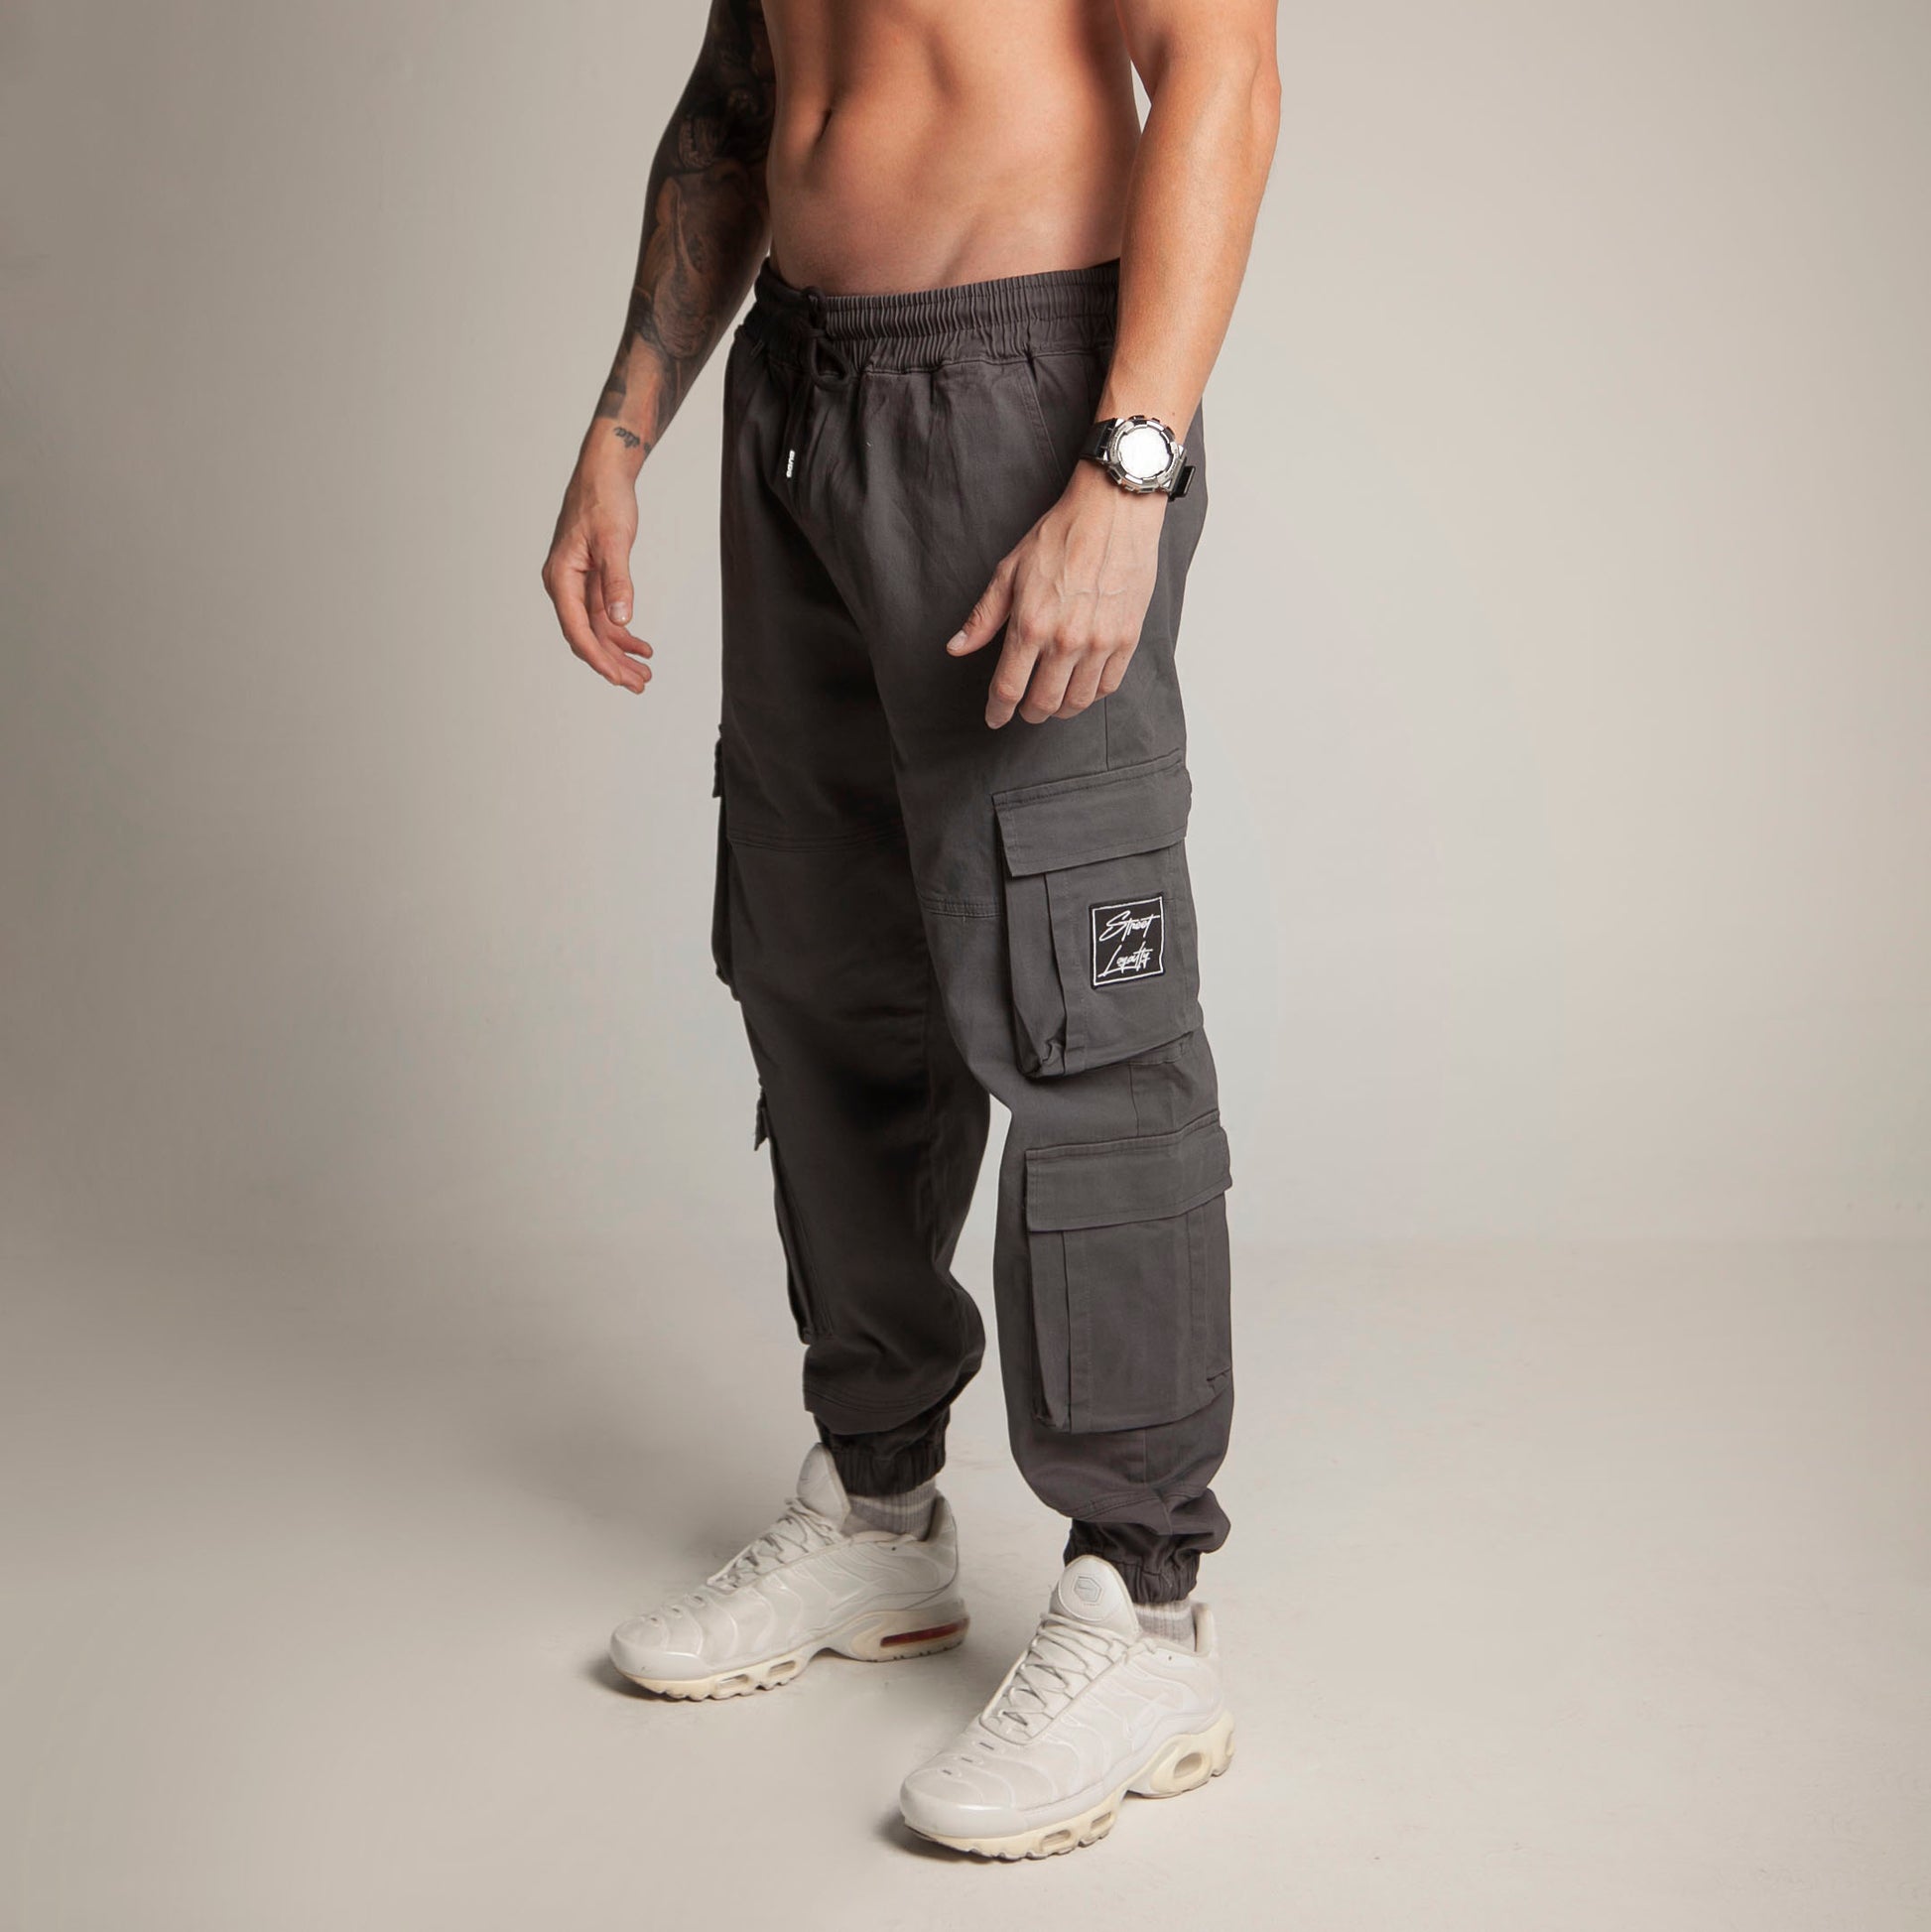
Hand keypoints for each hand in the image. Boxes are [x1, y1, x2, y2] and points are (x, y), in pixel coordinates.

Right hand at [541, 442, 653, 693]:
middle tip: (641, 685)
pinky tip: (642, 647)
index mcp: (562, 578)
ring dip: (620, 653)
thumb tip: (620, 619)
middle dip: (613, 663)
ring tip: (645, 674)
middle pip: (587, 636)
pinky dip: (623, 632)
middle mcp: (564, 585)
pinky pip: (604, 615)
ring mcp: (577, 584)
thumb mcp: (615, 542)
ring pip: (597, 630)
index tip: (619, 678)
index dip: (599, 658)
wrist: (604, 473)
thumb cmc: (605, 501)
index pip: (577, 630)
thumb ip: (617, 582)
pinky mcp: (591, 579)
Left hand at [946, 463, 1165, 727]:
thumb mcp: (1009, 571)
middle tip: (1024, 710)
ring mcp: (1100, 642)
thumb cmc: (1060, 536)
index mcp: (1031, 625)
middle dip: (1028, 714)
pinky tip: (1080, 688)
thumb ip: (984, 617)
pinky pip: (1107, 686)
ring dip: (1060, 710)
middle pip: (1042, 703)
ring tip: (1052, 702)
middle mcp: (1065, 640)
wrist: (1112, 512)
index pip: (1008, 688)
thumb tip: (956, 648)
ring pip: (1076, 701)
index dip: (998, 710)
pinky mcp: (1127, 638)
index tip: (995, 718)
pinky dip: (1090, 695)